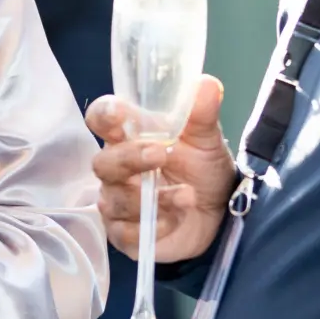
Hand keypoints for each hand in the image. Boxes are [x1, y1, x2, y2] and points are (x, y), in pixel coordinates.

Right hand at [86, 75, 235, 262]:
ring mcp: (117, 202)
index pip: (101, 119)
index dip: (104, 115)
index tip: (119, 112)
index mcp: (129, 137)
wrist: (218, 215)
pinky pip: (126, 233)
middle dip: (129, 159)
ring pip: (116, 200)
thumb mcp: (207, 140)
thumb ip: (202, 114)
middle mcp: (117, 169)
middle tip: (161, 155)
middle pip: (103, 163)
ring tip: (188, 195)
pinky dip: (153, 226)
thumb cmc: (201, 170)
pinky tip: (175, 219)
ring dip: (153, 198)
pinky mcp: (125, 235)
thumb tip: (206, 84)